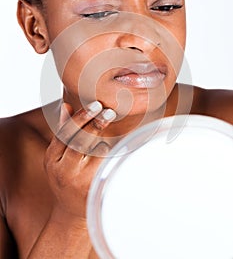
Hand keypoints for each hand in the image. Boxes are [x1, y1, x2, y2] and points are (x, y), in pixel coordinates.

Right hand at [44, 101, 115, 220]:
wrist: (70, 211)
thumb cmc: (66, 176)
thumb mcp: (58, 156)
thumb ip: (63, 132)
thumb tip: (66, 106)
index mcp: (52, 158)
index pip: (65, 133)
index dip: (81, 117)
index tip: (96, 105)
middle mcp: (63, 169)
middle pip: (80, 141)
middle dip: (96, 124)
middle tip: (109, 112)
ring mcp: (78, 181)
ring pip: (94, 153)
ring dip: (105, 139)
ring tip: (111, 136)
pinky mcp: (93, 189)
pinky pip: (106, 165)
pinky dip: (111, 153)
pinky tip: (114, 148)